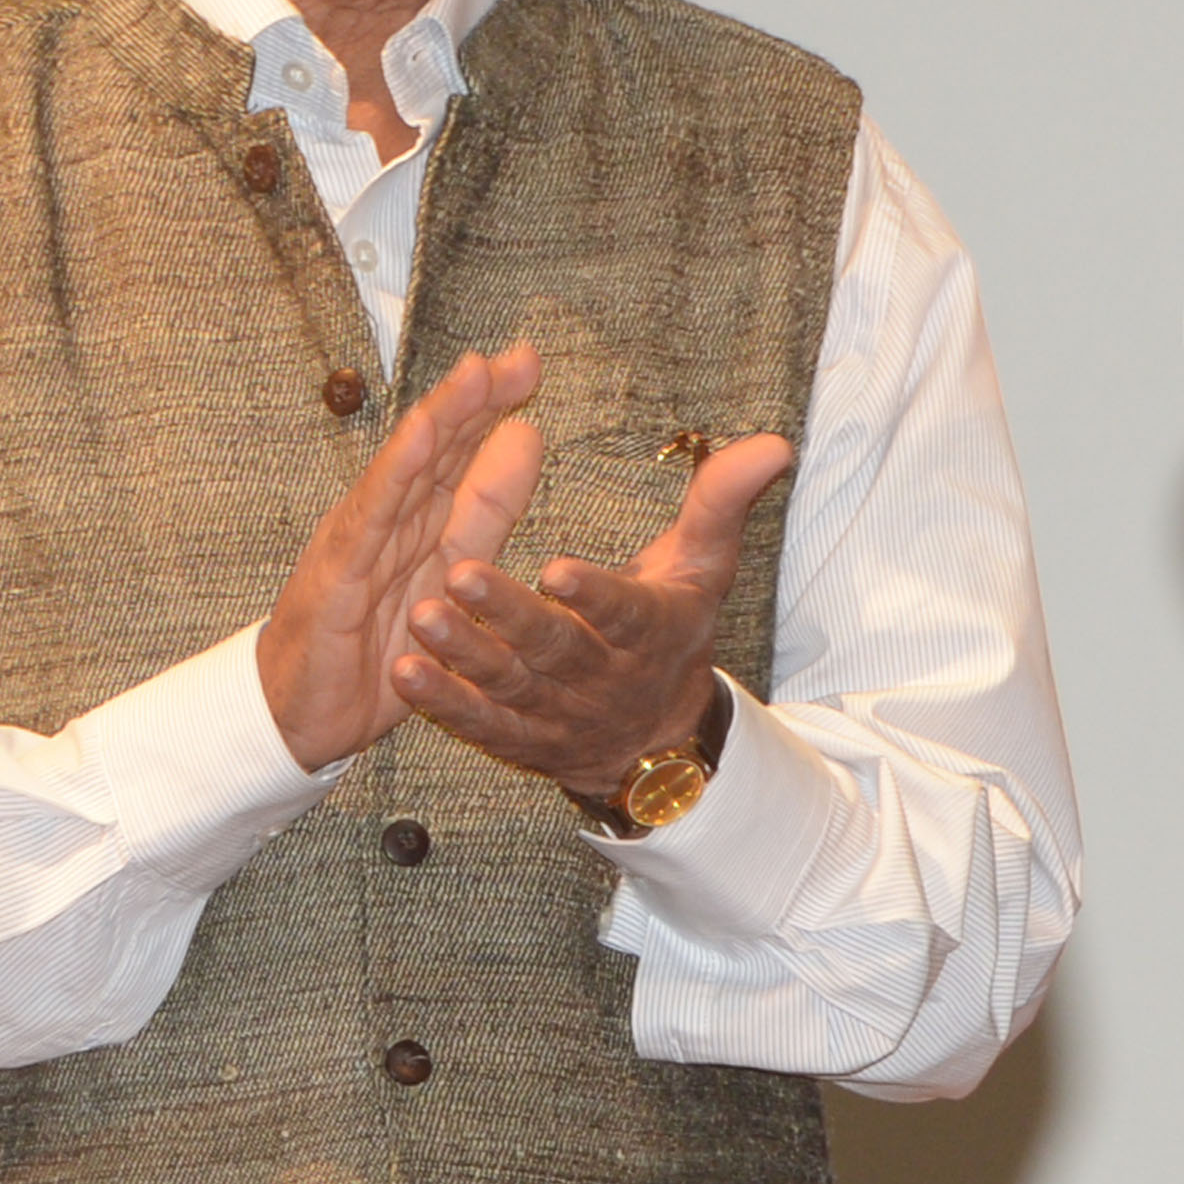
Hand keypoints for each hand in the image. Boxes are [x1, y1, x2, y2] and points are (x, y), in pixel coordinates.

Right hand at [255, 345, 545, 771]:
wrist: (306, 711)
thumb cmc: (375, 640)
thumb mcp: (451, 568)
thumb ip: (487, 509)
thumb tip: (528, 437)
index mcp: (420, 517)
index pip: (461, 451)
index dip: (493, 407)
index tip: (530, 363)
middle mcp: (389, 517)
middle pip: (437, 447)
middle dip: (476, 398)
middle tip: (519, 356)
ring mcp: (359, 539)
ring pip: (406, 469)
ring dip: (442, 419)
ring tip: (475, 375)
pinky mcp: (339, 572)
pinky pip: (371, 518)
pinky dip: (396, 474)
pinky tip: (420, 439)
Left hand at [394, 431, 796, 800]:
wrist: (658, 740)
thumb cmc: (674, 633)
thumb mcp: (705, 569)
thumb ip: (724, 503)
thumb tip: (775, 442)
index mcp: (651, 630)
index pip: (625, 613)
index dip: (594, 596)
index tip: (557, 568)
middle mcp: (605, 677)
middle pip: (557, 649)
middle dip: (510, 616)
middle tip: (462, 574)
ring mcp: (562, 714)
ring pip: (511, 687)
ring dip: (466, 654)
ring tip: (422, 616)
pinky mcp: (525, 741)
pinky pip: (484, 726)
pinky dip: (445, 705)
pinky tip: (409, 673)